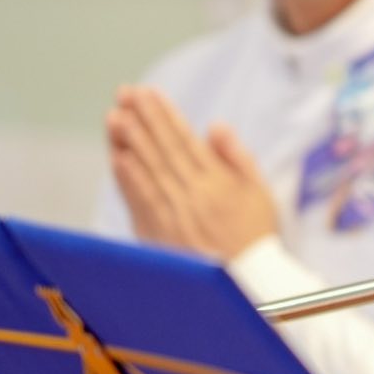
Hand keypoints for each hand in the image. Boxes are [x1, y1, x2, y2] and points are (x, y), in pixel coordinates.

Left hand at [107, 85, 277, 261]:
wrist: (246, 280)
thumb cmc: (255, 233)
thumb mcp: (259, 192)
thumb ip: (237, 157)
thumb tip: (215, 126)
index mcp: (219, 183)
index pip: (185, 140)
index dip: (165, 115)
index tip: (149, 92)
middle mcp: (195, 196)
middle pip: (163, 150)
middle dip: (143, 119)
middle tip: (125, 93)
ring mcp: (175, 215)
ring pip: (148, 171)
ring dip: (130, 142)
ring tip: (114, 116)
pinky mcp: (161, 234)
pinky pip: (140, 201)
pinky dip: (128, 179)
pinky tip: (118, 158)